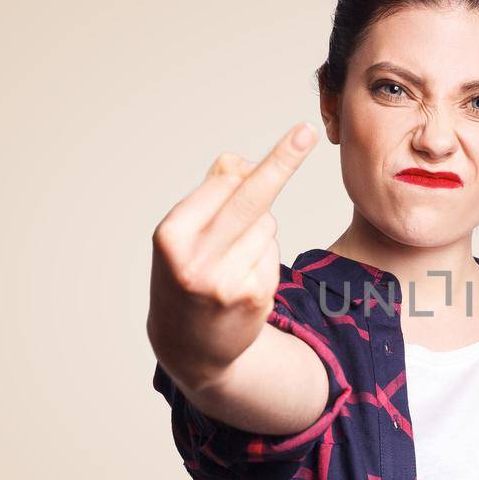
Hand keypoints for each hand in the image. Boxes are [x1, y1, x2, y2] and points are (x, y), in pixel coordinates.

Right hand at [147, 121, 319, 388]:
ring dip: (257, 232)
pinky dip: (264, 257)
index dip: (254, 167)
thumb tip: (242, 162)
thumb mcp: (180, 236)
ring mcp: (227, 282)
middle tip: (306, 132)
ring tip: (228, 260)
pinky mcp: (255, 298)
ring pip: (266, 225)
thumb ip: (209, 196)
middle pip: (251, 199)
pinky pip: (273, 253)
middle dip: (281, 162)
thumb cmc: (183, 276)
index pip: (224, 185)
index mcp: (171, 236)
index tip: (298, 133)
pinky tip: (241, 280)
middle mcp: (196, 259)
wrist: (187, 347)